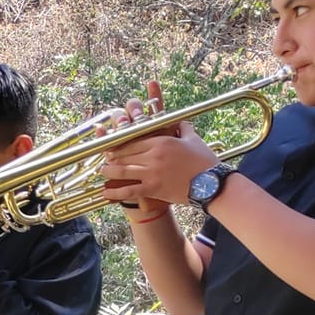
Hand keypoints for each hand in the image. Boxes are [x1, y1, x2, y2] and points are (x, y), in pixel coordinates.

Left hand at [101, 79, 213, 207]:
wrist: (211, 184)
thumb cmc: (204, 161)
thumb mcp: (193, 139)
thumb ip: (182, 128)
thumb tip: (178, 121)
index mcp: (161, 141)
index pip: (133, 140)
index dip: (119, 144)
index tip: (113, 146)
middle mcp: (153, 155)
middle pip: (124, 154)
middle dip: (111, 157)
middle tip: (105, 159)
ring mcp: (152, 172)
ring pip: (122, 170)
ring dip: (109, 171)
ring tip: (103, 171)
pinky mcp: (153, 189)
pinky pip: (129, 190)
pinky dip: (116, 192)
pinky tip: (106, 192)